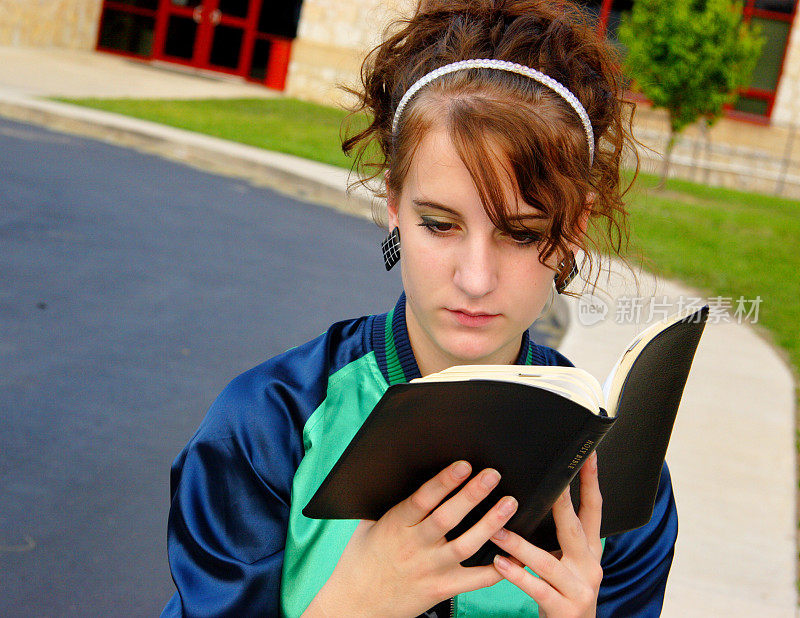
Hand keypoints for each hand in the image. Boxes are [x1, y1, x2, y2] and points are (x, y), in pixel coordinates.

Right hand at [303, 461, 518, 617]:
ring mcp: (430, 569)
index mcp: (395, 526)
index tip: (464, 465)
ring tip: (508, 504)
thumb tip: (403, 472)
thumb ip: (389, 504)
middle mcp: (414, 547)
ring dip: (490, 523)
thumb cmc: (361, 560)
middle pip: (447, 518)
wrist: (355, 605)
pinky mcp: (441, 589)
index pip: (422, 500)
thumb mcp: (367, 526)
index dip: (444, 481)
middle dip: (472, 495)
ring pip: (466, 545)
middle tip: (492, 475)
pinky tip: (512, 552)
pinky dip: (496, 568)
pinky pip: (474, 580)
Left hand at [490, 451, 602, 617]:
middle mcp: (590, 566)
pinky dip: (517, 575)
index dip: (591, 482)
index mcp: (590, 550)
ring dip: (520, 544)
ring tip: (497, 530)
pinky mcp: (564, 608)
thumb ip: (559, 537)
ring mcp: (579, 588)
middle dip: (561, 503)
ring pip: (547, 561)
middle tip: (547, 483)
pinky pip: (536, 588)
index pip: (594, 509)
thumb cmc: (565, 593)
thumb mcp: (569, 562)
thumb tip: (535, 499)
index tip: (587, 457)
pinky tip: (499, 563)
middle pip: (574, 528)